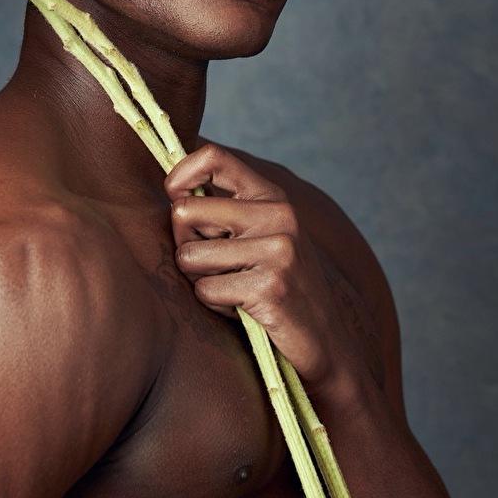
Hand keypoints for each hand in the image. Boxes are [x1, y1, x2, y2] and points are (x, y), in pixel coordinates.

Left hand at [165, 144, 362, 397]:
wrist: (326, 340)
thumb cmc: (277, 285)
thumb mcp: (260, 235)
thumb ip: (225, 208)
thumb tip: (171, 189)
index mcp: (271, 196)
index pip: (214, 157)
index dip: (179, 174)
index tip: (173, 196)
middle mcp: (277, 215)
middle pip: (184, 212)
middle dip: (183, 244)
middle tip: (212, 265)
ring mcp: (276, 250)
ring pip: (187, 256)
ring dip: (199, 280)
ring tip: (233, 288)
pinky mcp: (269, 286)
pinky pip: (204, 290)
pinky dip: (215, 305)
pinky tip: (243, 308)